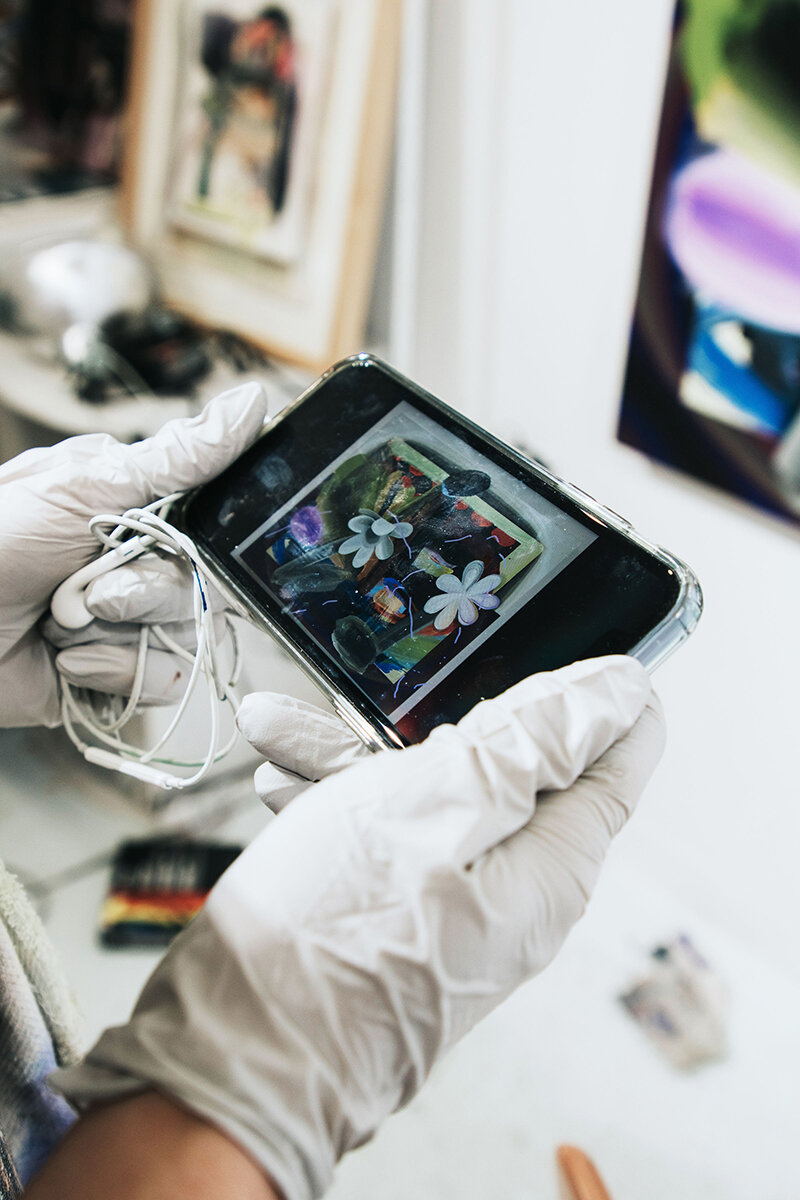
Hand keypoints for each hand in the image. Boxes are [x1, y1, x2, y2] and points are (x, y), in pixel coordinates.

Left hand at [0, 382, 266, 727]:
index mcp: (135, 509)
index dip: (203, 538)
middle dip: (140, 592)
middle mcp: (137, 565)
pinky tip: (66, 659)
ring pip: (185, 636)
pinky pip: (159, 681)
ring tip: (62, 623)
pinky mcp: (114, 674)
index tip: (165, 541)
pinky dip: (112, 672)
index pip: (210, 523)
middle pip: (201, 587)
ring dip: (118, 634)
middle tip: (86, 588)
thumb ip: (176, 456)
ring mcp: (126, 623)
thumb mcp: (85, 485)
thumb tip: (251, 405)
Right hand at [54, 656, 663, 1199]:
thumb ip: (534, 745)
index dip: (597, 698)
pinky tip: (281, 778)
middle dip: (443, 719)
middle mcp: (517, 894)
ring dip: (363, 757)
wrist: (236, 1057)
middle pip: (513, 770)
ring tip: (280, 729)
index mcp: (551, 868)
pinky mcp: (405, 919)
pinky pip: (392, 838)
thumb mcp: (438, 806)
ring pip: (434, 798)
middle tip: (382, 689)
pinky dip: (341, 800)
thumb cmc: (333, 935)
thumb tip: (619, 695)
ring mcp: (459, 909)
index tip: (558, 650)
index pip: (616, 762)